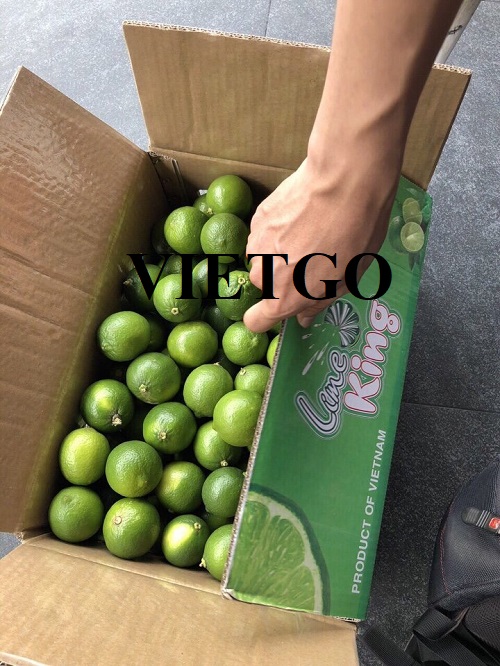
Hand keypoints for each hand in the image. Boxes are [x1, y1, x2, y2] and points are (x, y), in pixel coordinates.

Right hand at [243, 155, 398, 331]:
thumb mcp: (346, 281)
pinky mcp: (257, 219)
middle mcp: (263, 276)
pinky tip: (300, 217)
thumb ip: (318, 303)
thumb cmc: (354, 237)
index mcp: (284, 299)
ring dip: (278, 253)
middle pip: (264, 286)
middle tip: (310, 260)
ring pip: (262, 258)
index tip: (282, 305)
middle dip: (281, 279)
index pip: (254, 322)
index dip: (266, 316)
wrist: (343, 183)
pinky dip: (277, 231)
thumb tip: (304, 318)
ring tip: (306, 235)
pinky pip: (263, 235)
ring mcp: (256, 245)